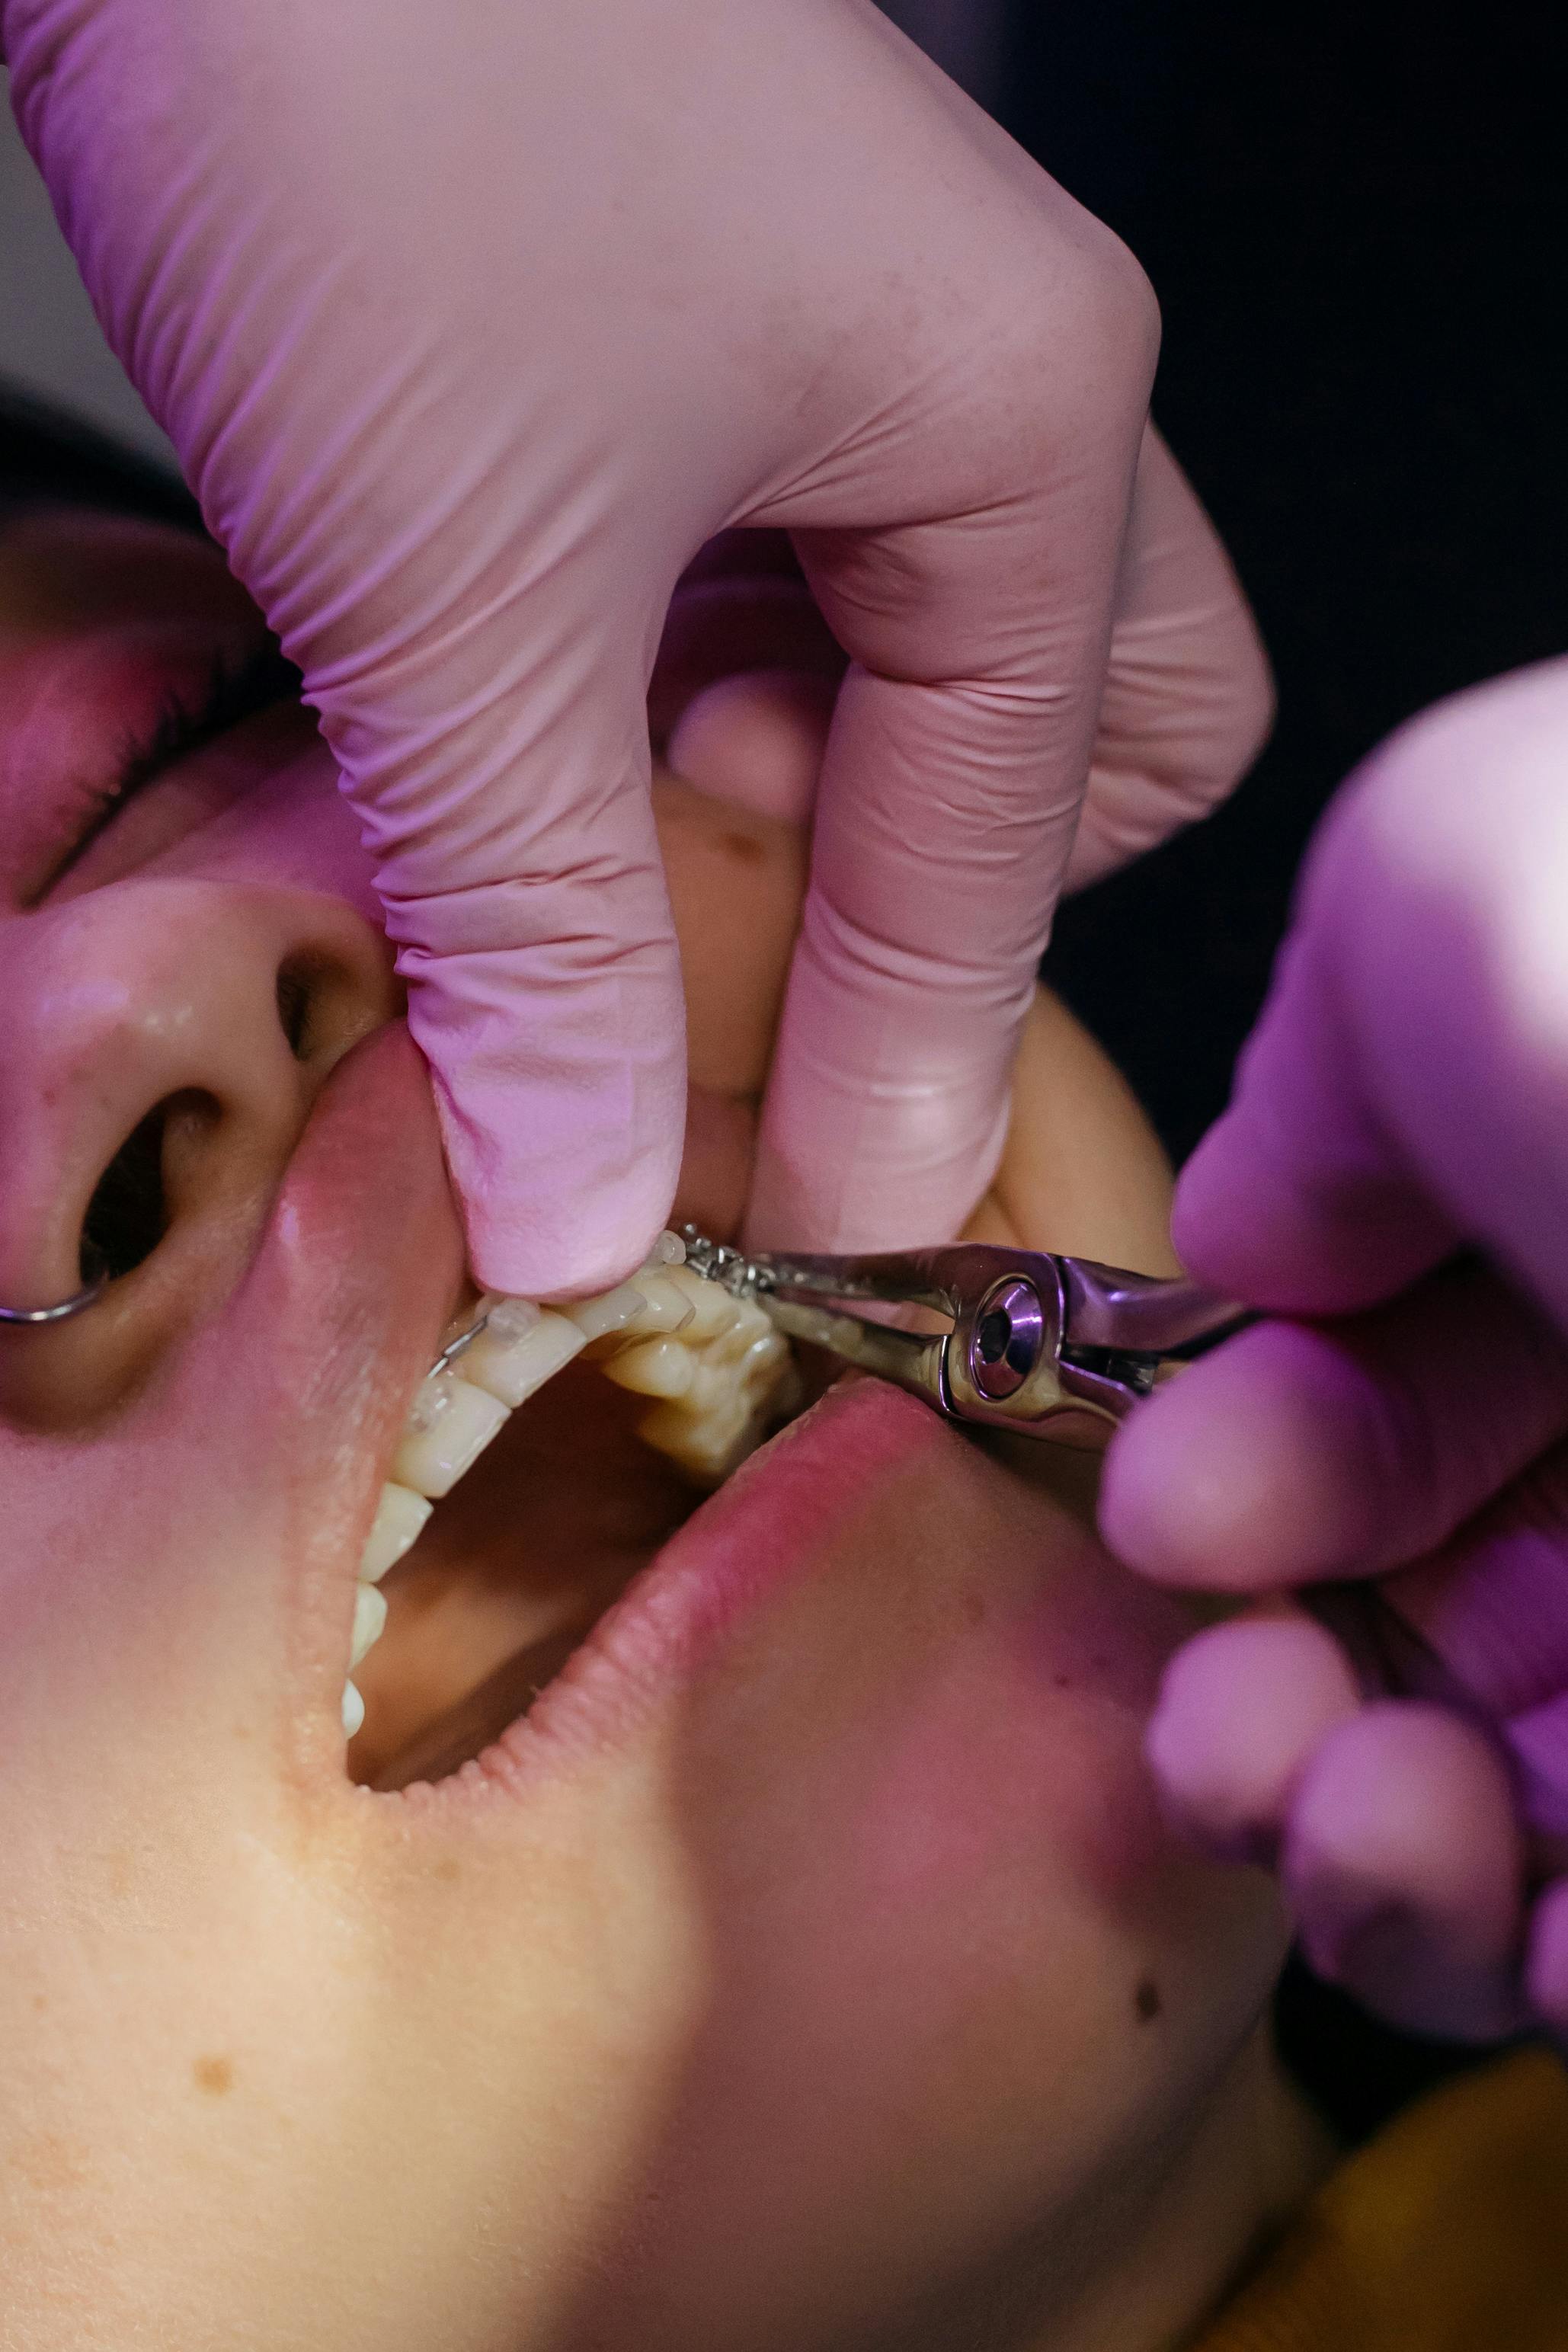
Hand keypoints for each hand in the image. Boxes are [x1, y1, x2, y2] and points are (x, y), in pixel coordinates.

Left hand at [4, 0, 1267, 1292]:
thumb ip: (543, 933)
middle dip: (917, 892)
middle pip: (1058, 735)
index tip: (806, 1243)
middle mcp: (973, 373)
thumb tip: (583, 1206)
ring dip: (771, 803)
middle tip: (736, 978)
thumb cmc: (357, 72)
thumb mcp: (458, 591)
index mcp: (1017, 425)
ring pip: (905, 656)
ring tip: (595, 856)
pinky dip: (663, 695)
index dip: (898, 1076)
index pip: (997, 854)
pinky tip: (532, 731)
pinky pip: (762, 572)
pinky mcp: (697, 315)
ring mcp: (841, 332)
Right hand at [1101, 657, 1567, 2041]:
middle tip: (1225, 1731)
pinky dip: (1564, 1956)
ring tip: (1356, 1829)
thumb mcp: (1452, 888)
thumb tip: (1259, 1235)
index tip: (1174, 1519)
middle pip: (1461, 1592)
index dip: (1264, 1453)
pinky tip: (1536, 1944)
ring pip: (1538, 1779)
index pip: (1423, 1358)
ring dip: (1387, 1846)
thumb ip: (1315, 1062)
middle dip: (1281, 1686)